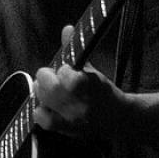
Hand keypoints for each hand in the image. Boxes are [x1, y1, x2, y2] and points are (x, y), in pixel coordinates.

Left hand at [33, 25, 125, 140]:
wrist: (118, 119)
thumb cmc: (103, 92)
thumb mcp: (92, 70)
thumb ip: (75, 49)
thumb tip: (67, 28)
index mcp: (88, 86)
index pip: (65, 73)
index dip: (64, 69)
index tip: (68, 70)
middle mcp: (78, 104)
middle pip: (48, 86)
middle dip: (47, 77)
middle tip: (53, 77)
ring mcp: (69, 119)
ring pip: (42, 100)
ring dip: (42, 92)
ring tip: (51, 90)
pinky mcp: (63, 129)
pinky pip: (41, 118)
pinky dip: (40, 110)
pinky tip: (48, 105)